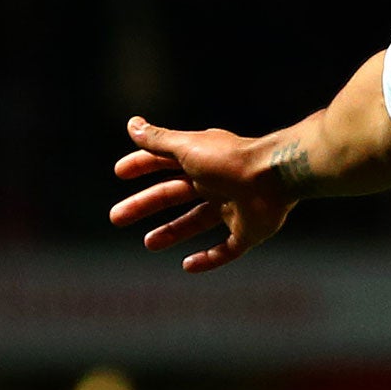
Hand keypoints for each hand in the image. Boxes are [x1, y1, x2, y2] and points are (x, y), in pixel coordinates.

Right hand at [109, 116, 296, 272]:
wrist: (274, 178)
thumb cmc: (229, 160)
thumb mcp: (187, 148)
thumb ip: (159, 140)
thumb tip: (132, 124)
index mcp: (202, 159)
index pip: (166, 162)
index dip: (142, 166)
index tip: (120, 173)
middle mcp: (217, 182)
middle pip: (175, 195)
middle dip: (146, 204)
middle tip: (116, 217)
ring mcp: (234, 207)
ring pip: (198, 222)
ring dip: (173, 231)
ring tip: (149, 243)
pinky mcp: (249, 231)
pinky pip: (227, 249)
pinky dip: (209, 258)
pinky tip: (188, 265)